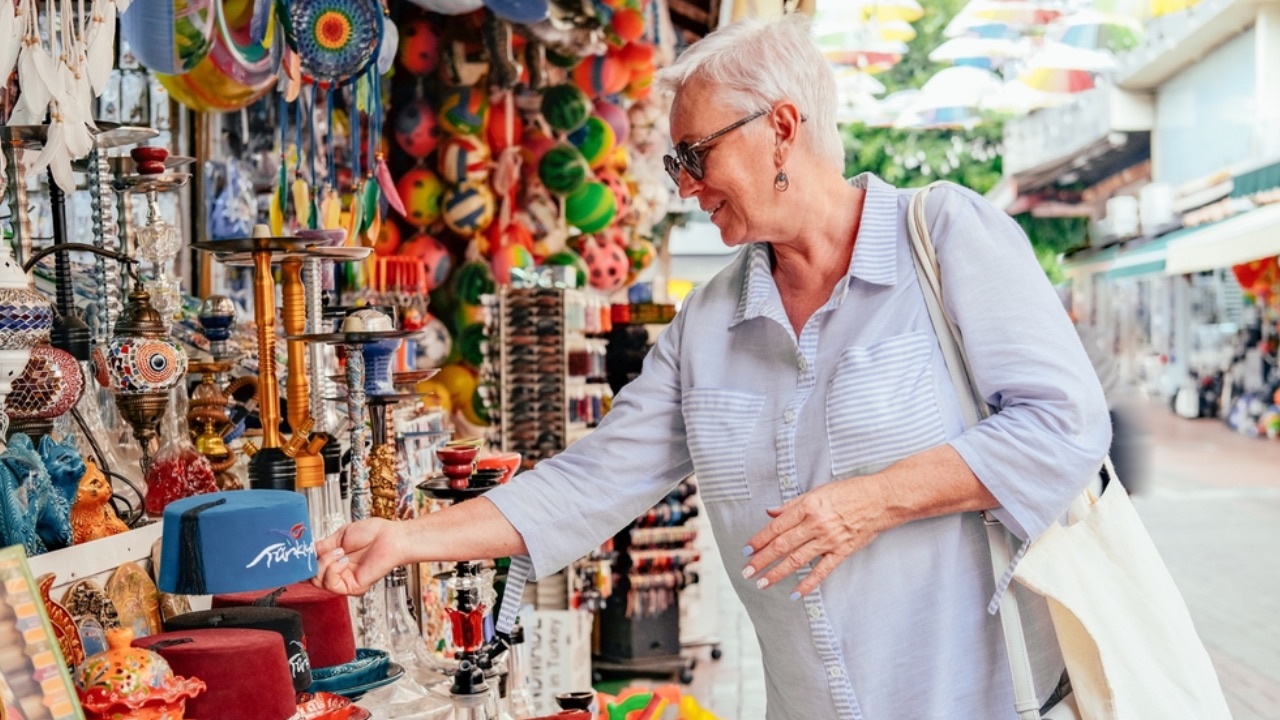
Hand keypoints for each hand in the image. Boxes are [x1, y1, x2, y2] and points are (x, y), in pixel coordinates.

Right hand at [313, 518, 405, 594]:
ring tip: (340, 551)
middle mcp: (338, 574)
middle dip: (316, 562)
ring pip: (318, 581)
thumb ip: (321, 547)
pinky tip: (343, 559)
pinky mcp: (353, 588)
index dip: (306, 563)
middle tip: (330, 549)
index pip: (311, 569)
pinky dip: (333, 569)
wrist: (390, 537)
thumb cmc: (372, 534)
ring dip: (326, 563)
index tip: (303, 554)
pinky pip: (331, 584)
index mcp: (334, 561)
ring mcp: (345, 582)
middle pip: (311, 578)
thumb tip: (306, 553)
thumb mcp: (339, 537)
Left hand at [742, 477, 889, 598]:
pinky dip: (807, 584)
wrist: (881, 499)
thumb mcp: (817, 491)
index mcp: (807, 506)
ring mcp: (829, 539)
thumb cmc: (849, 492)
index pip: (776, 527)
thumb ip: (792, 504)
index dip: (759, 540)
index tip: (746, 550)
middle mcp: (816, 524)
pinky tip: (794, 593)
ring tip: (762, 583)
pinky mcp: (842, 551)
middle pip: (782, 545)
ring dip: (777, 573)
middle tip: (747, 571)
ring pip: (797, 560)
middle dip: (762, 560)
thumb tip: (770, 512)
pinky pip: (821, 571)